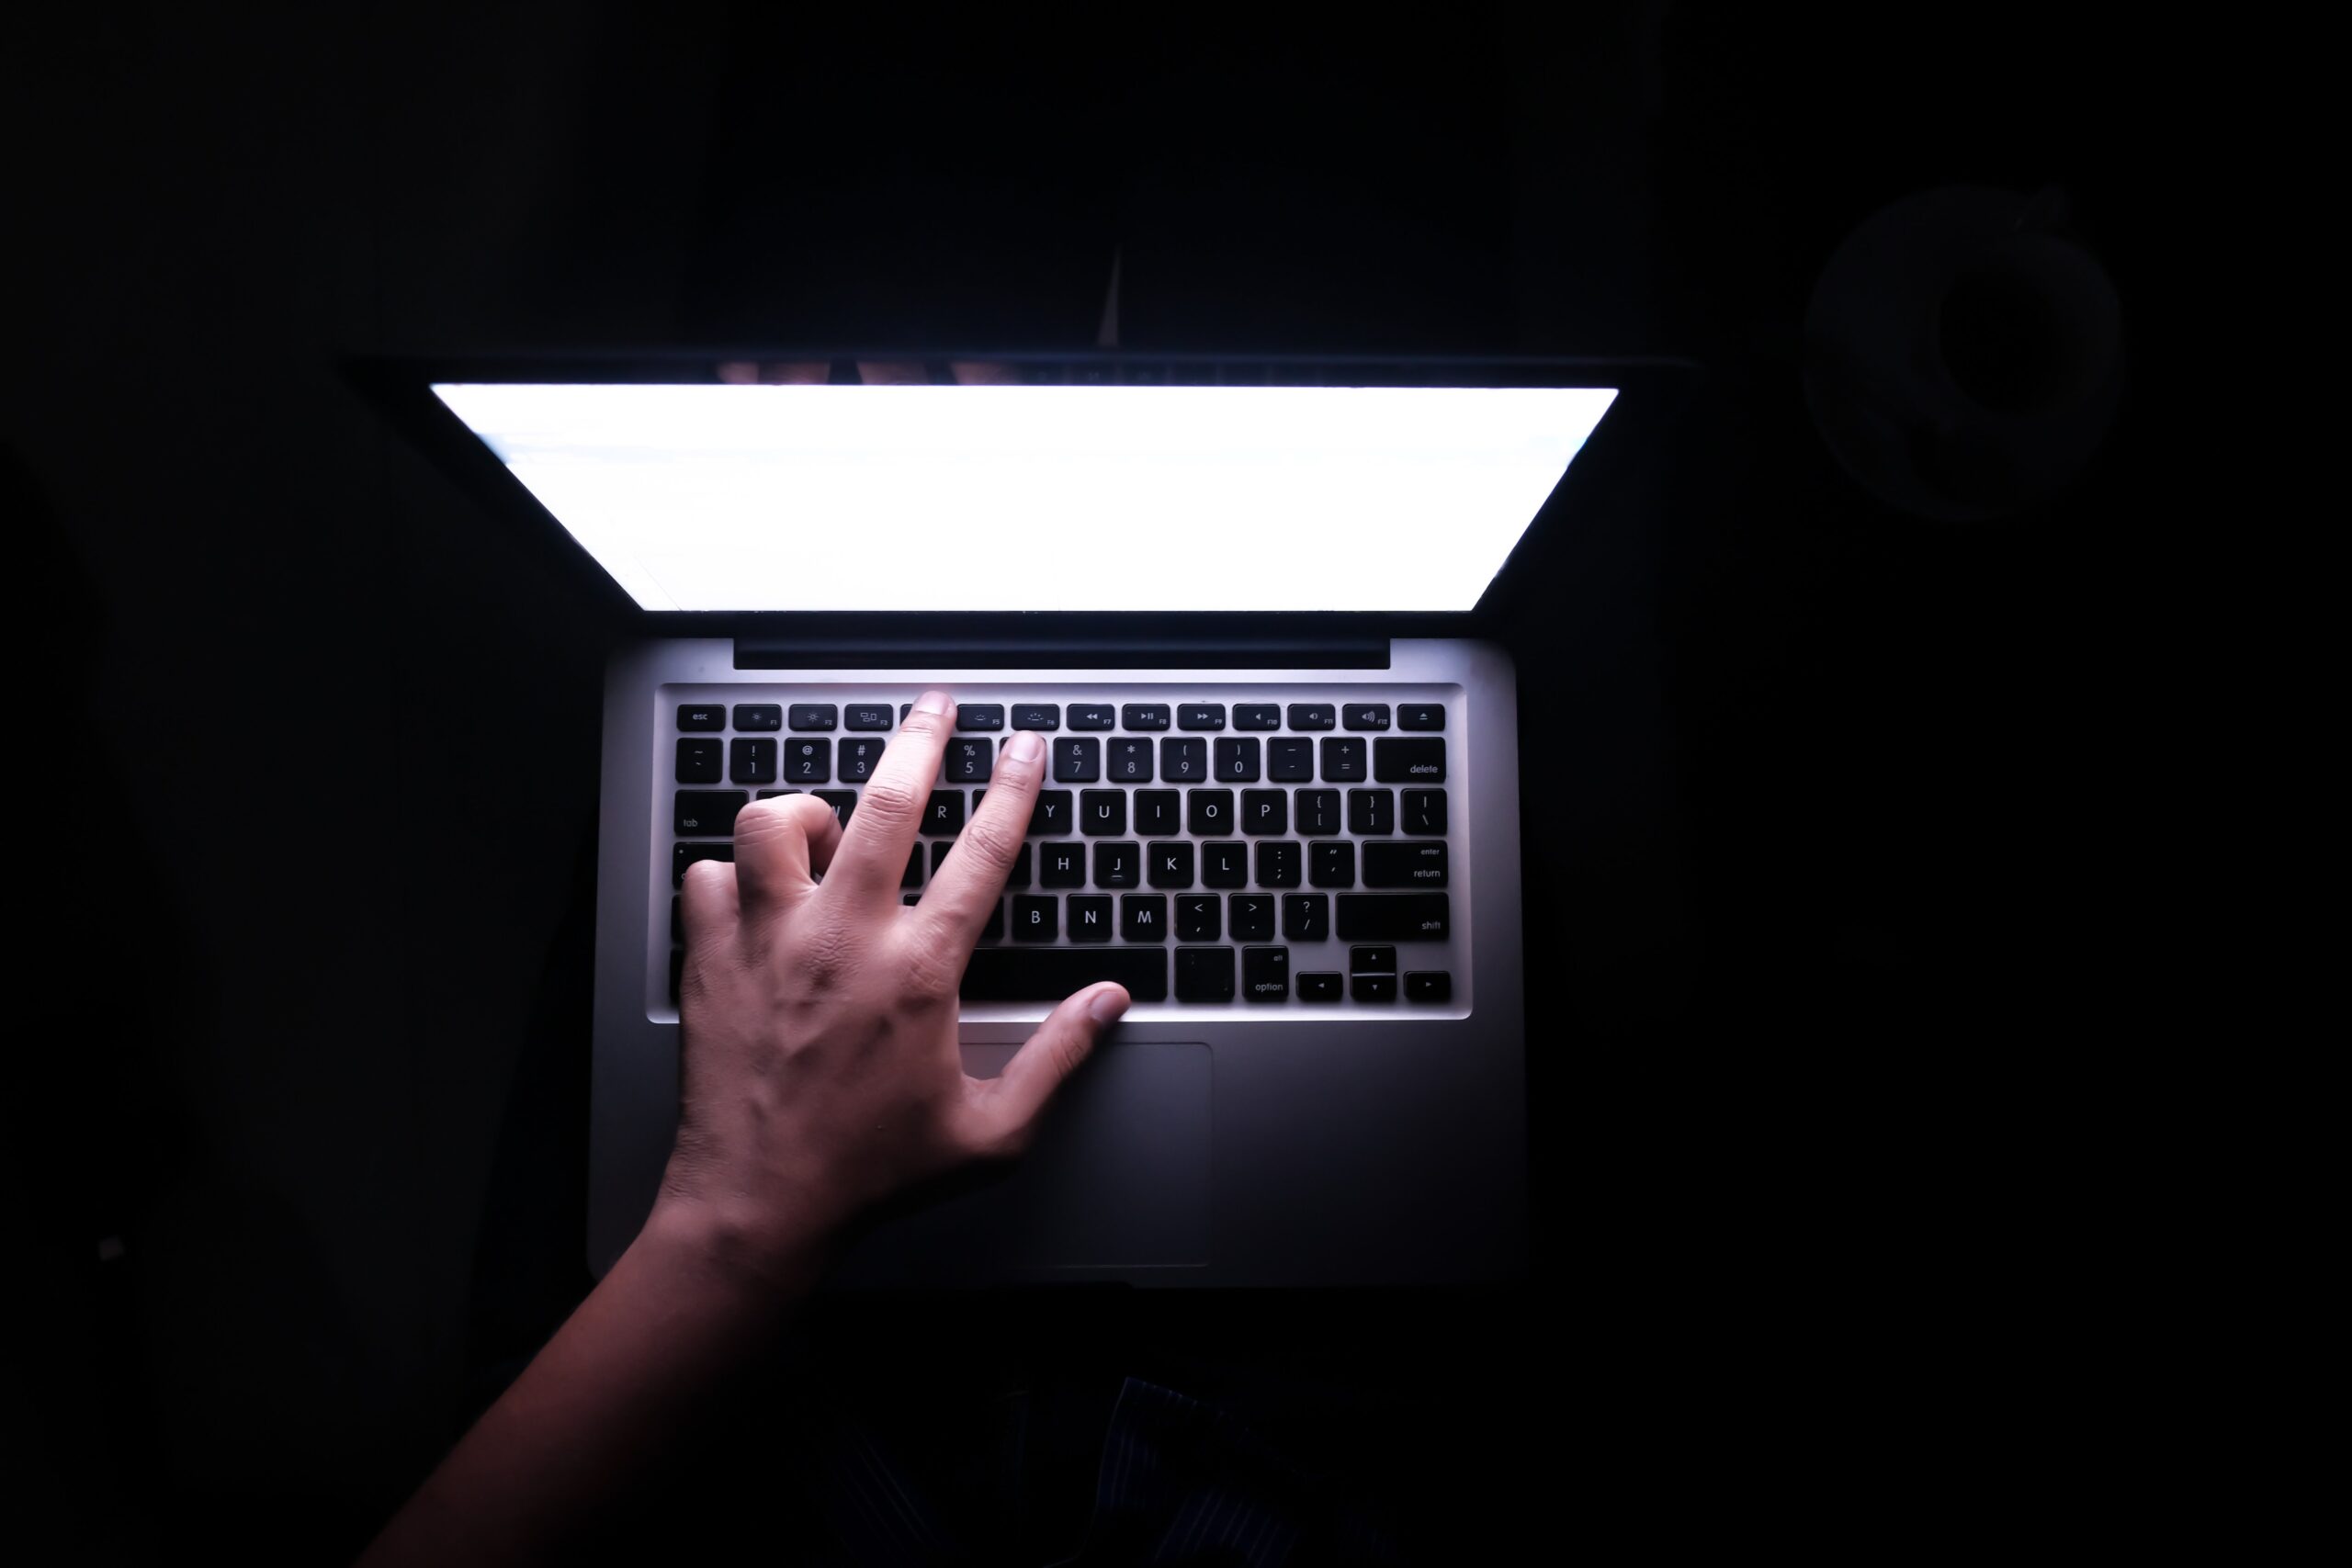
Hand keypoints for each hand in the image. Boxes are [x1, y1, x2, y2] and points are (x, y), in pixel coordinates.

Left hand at [659, 688, 1128, 1287]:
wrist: (757, 1208)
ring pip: (773, 821)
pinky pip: (707, 878)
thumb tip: (1110, 1002)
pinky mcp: (710, 961)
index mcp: (917, 973)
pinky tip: (755, 897)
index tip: (1026, 747)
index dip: (1013, 789)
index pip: (983, 853)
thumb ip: (1058, 1057)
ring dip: (805, 812)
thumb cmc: (872, 1174)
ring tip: (827, 829)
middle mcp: (843, 940)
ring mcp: (768, 944)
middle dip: (919, 737)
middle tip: (935, 705)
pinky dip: (729, 876)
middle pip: (885, 800)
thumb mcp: (992, 1132)